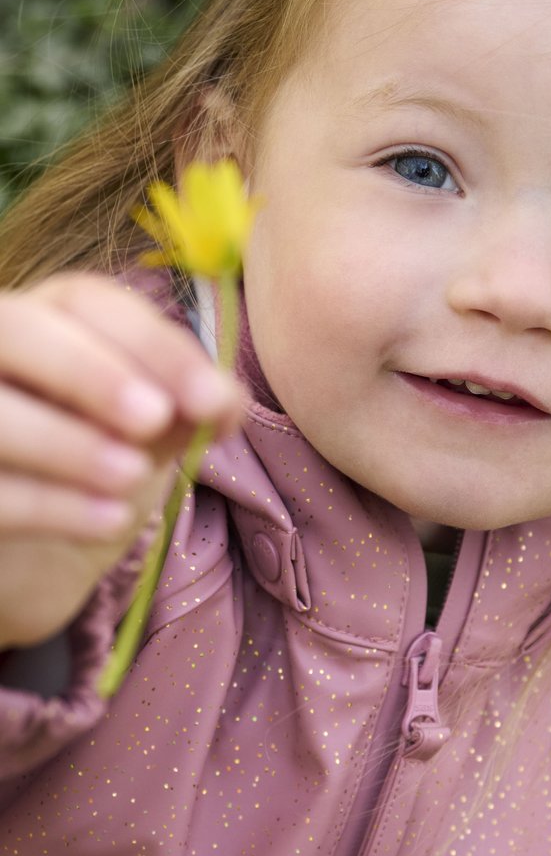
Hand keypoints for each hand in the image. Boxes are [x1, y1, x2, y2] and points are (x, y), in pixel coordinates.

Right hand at [0, 273, 239, 649]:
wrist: (40, 553)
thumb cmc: (94, 471)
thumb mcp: (147, 436)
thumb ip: (185, 409)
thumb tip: (226, 400)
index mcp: (42, 322)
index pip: (86, 302)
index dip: (152, 344)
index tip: (214, 399)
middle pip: (18, 329)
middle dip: (92, 372)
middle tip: (155, 419)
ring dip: (71, 442)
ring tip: (132, 475)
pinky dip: (55, 506)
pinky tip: (109, 520)